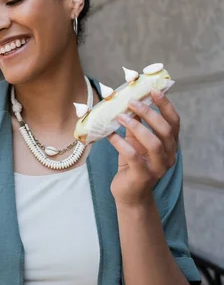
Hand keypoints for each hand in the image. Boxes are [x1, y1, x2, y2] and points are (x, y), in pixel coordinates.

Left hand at [107, 89, 179, 207]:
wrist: (129, 194)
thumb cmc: (132, 162)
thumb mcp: (135, 139)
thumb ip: (136, 122)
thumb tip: (129, 99)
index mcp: (170, 144)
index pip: (174, 122)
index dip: (165, 105)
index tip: (153, 90)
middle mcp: (169, 156)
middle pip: (165, 130)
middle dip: (149, 113)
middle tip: (132, 102)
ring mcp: (158, 168)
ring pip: (154, 143)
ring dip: (137, 127)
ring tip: (120, 116)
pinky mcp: (143, 177)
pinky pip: (134, 157)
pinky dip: (121, 143)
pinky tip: (111, 135)